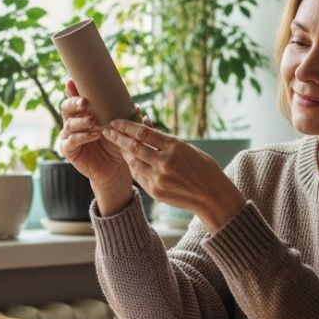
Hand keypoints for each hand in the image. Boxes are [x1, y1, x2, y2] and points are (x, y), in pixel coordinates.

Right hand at [57, 80, 133, 212]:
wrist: (114, 167)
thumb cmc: (115, 144)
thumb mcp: (120, 128)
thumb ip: (125, 117)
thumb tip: (136, 107)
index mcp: (82, 112)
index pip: (73, 97)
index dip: (71, 89)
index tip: (72, 81)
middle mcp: (72, 122)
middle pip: (66, 107)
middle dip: (74, 103)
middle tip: (85, 102)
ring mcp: (68, 136)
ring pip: (68, 124)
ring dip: (81, 121)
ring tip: (93, 121)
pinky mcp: (69, 150)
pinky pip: (71, 140)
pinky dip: (82, 136)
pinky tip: (94, 134)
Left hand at [100, 120, 245, 232]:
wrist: (213, 197)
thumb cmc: (203, 168)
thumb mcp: (188, 148)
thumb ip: (164, 139)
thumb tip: (143, 123)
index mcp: (175, 147)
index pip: (143, 132)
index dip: (126, 125)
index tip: (115, 121)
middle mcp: (165, 162)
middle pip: (133, 146)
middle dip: (117, 136)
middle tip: (106, 129)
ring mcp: (159, 178)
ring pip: (133, 162)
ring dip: (123, 151)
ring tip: (116, 143)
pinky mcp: (156, 191)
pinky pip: (138, 176)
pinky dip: (132, 166)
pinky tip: (129, 159)